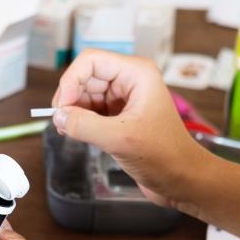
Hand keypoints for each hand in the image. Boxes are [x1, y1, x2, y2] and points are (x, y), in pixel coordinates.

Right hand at [51, 50, 208, 209]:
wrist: (183, 179)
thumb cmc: (165, 156)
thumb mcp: (120, 139)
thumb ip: (84, 125)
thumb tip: (57, 117)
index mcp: (137, 73)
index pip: (91, 61)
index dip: (71, 81)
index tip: (62, 108)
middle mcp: (130, 80)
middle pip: (85, 77)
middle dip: (71, 98)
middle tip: (62, 123)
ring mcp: (125, 98)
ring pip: (85, 94)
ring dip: (74, 111)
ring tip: (71, 131)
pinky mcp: (119, 117)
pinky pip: (91, 110)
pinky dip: (80, 120)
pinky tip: (77, 134)